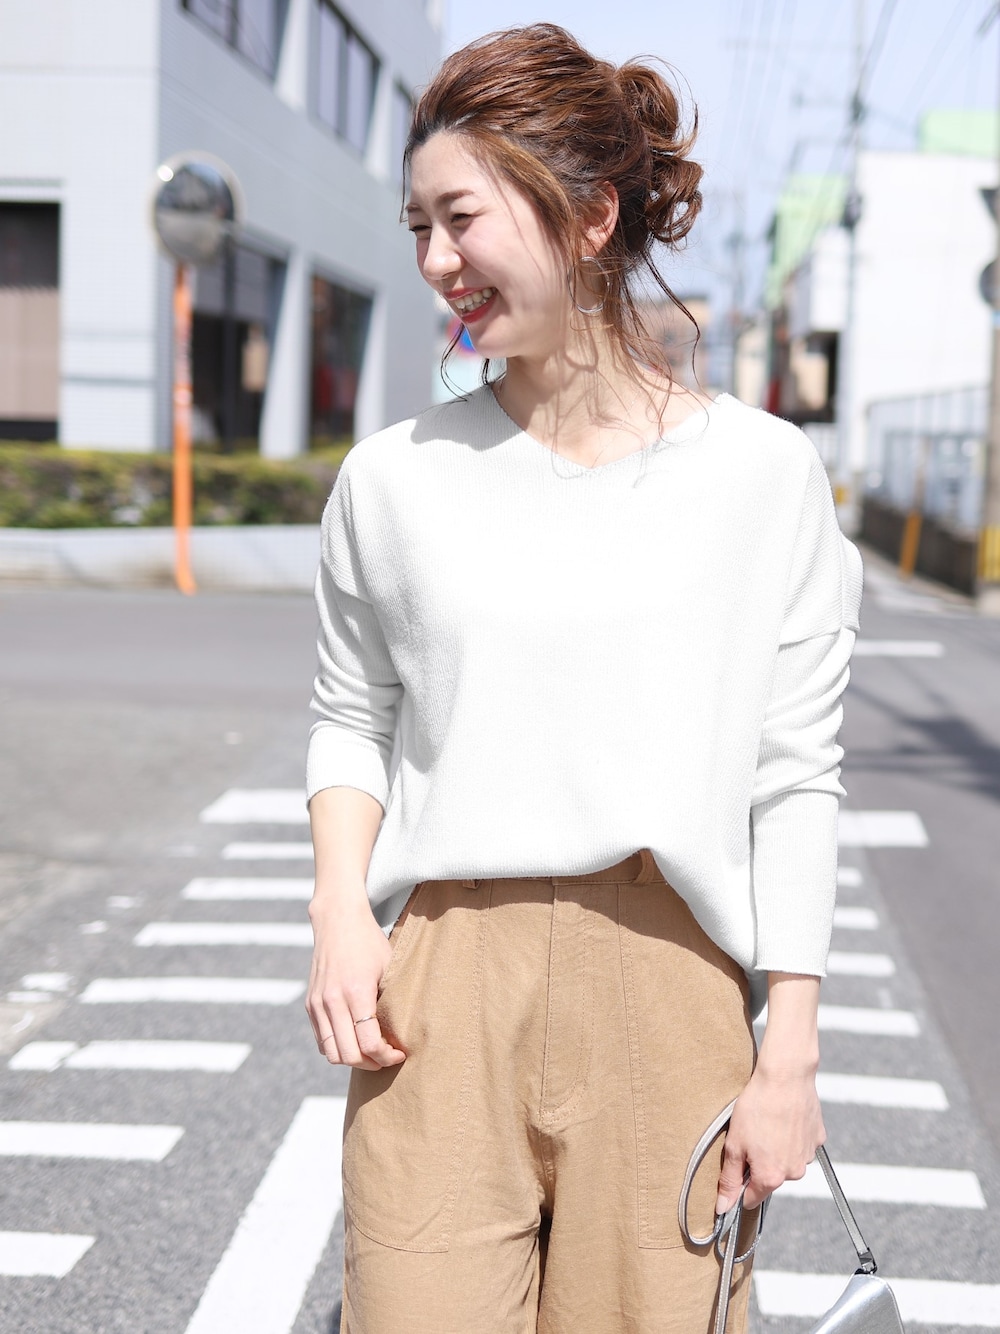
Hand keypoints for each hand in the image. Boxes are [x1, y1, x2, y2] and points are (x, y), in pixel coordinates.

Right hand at [306, 899, 405, 1070]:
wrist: (338, 920)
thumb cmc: (370, 943)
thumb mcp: (389, 967)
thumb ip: (390, 1002)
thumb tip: (401, 1035)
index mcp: (356, 991)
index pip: (368, 1042)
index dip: (386, 1056)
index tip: (399, 1054)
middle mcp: (332, 1000)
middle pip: (349, 1055)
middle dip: (371, 1063)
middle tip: (387, 1058)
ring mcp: (317, 1003)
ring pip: (331, 1053)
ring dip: (353, 1061)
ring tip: (372, 1054)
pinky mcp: (310, 1004)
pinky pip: (322, 1041)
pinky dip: (338, 1049)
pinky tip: (355, 1041)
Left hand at [716, 1062, 824, 1211]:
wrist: (786, 1076)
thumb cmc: (756, 1107)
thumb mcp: (734, 1144)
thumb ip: (729, 1179)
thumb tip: (723, 1208)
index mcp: (771, 1177)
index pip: (751, 1198)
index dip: (739, 1186)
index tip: (736, 1168)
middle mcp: (794, 1172)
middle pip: (770, 1178)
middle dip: (759, 1163)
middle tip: (751, 1136)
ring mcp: (808, 1156)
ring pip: (786, 1161)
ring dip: (777, 1149)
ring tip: (768, 1123)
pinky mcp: (818, 1139)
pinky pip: (800, 1145)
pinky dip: (791, 1136)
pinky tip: (783, 1118)